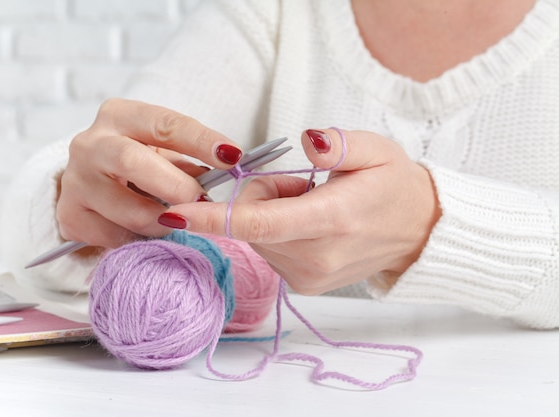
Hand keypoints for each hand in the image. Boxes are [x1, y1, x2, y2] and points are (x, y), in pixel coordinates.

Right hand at [56, 98, 242, 247]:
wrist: (88, 184)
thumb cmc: (137, 163)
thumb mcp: (162, 153)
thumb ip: (189, 161)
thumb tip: (226, 169)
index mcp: (119, 116)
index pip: (163, 124)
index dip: (200, 140)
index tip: (232, 156)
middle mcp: (90, 144)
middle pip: (132, 161)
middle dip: (175, 185)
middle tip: (203, 201)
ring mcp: (75, 181)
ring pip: (127, 209)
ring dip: (162, 221)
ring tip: (176, 221)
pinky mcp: (69, 215)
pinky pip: (114, 236)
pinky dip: (138, 239)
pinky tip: (144, 232)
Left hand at [157, 128, 440, 294]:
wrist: (419, 232)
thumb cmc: (395, 185)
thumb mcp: (376, 150)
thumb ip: (339, 144)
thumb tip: (307, 140)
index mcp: (332, 219)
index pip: (259, 223)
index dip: (212, 217)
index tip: (174, 212)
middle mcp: (316, 257)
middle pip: (251, 223)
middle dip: (258, 196)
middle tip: (300, 182)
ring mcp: (309, 276)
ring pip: (257, 237)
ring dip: (269, 214)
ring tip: (311, 201)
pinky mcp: (306, 285)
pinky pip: (269, 251)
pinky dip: (276, 232)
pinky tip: (309, 223)